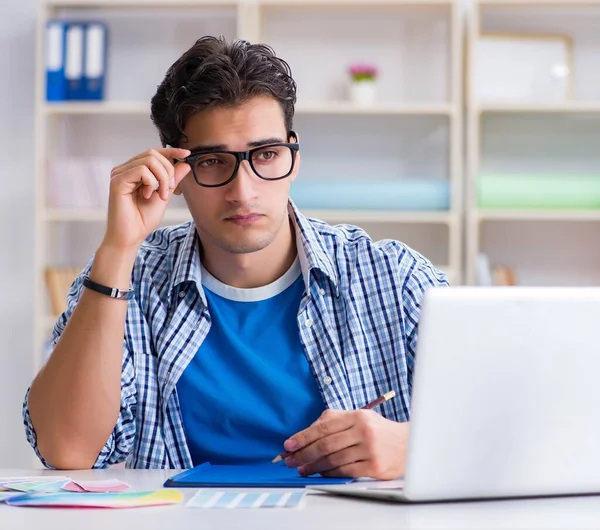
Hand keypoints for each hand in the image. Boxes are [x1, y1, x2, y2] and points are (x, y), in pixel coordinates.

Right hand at [103, 147, 190, 251]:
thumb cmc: (143, 220)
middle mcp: (125, 170)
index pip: (153, 153)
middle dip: (169, 170)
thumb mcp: (164, 196)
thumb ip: (172, 180)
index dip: (171, 151)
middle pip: (153, 153)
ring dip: (163, 178)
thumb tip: (184, 163)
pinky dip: (151, 182)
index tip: (186, 153)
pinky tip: (148, 195)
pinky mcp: (117, 181)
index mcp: (134, 172)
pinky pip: (141, 170)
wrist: (131, 237)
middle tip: (170, 189)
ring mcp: (120, 174)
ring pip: (149, 159)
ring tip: (161, 195)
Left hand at [282, 410, 408, 479]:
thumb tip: (308, 432)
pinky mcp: (374, 466)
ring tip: (302, 468)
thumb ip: (335, 420)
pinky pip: (345, 471)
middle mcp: (363, 431)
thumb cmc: (379, 431)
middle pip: (326, 444)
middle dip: (304, 453)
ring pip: (333, 459)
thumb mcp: (359, 417)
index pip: (324, 427)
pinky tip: (320, 472)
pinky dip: (329, 473)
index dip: (303, 437)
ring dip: (313, 466)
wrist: (409, 444)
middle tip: (290, 460)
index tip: (289, 445)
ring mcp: (369, 450)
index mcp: (357, 416)